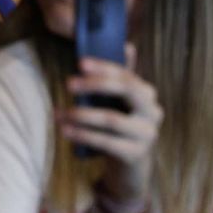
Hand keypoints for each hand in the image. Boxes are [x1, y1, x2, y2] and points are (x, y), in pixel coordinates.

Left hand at [59, 49, 161, 211]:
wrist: (131, 168)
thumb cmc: (121, 127)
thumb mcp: (122, 102)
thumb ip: (123, 77)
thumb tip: (127, 45)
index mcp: (148, 94)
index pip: (126, 75)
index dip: (104, 67)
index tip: (80, 63)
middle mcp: (153, 112)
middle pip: (125, 90)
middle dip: (95, 84)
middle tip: (68, 83)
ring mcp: (147, 135)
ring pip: (112, 119)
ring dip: (81, 115)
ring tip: (59, 113)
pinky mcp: (135, 155)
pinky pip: (106, 142)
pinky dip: (84, 135)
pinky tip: (66, 131)